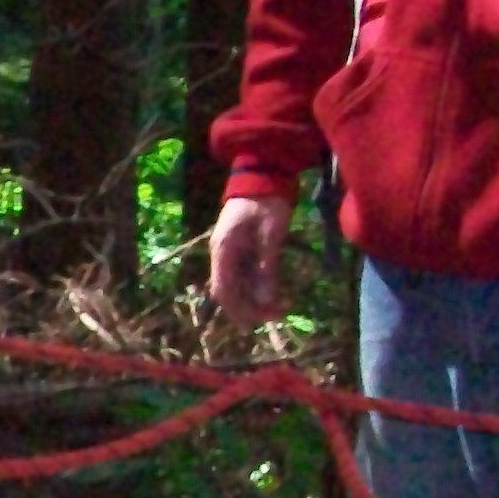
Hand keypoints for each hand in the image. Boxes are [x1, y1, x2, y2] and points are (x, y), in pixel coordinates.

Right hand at [208, 192, 295, 327]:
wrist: (264, 175)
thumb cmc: (267, 202)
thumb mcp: (271, 234)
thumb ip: (267, 266)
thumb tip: (267, 299)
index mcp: (223, 250)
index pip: (223, 289)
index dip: (238, 309)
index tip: (258, 322)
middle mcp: (221, 254)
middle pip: (228, 291)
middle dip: (248, 308)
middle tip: (274, 317)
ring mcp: (229, 251)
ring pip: (236, 285)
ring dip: (253, 299)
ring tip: (277, 308)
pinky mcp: (240, 248)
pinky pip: (244, 274)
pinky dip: (256, 287)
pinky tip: (271, 292)